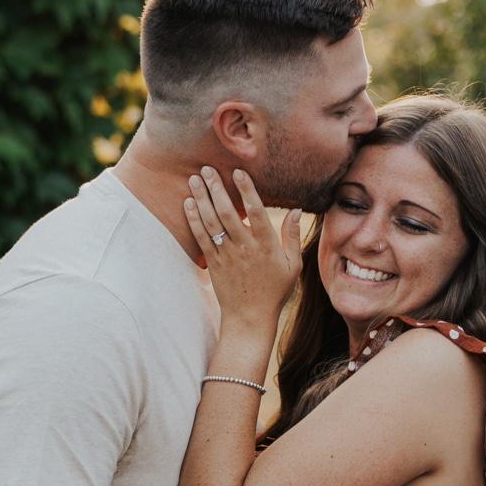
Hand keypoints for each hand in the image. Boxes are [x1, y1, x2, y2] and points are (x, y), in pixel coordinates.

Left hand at [185, 167, 302, 327]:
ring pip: (211, 222)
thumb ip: (293, 236)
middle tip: (207, 169)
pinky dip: (193, 219)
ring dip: (201, 199)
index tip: (238, 172)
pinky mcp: (214, 263)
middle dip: (216, 188)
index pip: (256, 212)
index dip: (246, 191)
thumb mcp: (293, 265)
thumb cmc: (275, 290)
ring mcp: (227, 255)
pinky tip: (188, 203)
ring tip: (194, 179)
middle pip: (227, 213)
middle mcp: (245, 247)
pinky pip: (201, 237)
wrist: (250, 317)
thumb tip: (297, 210)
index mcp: (266, 245)